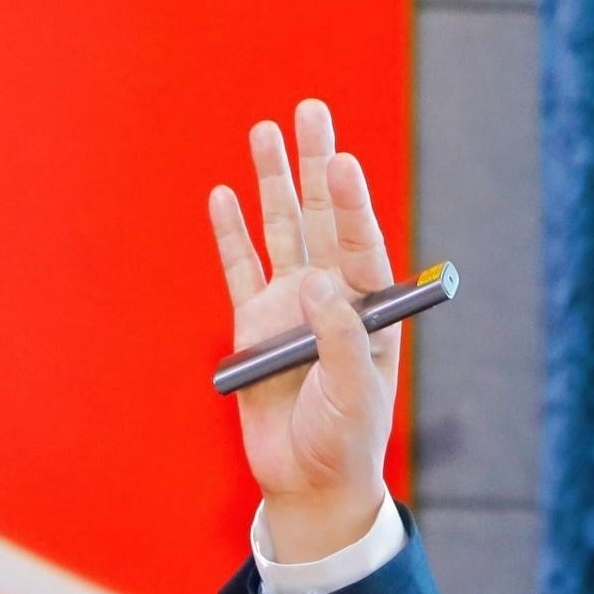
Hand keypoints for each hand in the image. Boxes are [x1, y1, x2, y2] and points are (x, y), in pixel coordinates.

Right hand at [206, 98, 399, 565]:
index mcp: (370, 308)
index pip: (361, 241)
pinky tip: (224, 195)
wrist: (307, 484)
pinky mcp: (253, 325)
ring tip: (267, 131)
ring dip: (274, 182)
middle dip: (315, 163)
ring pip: (280, 231)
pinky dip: (231, 233)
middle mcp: (331, 296)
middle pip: (322, 218)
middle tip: (311, 109)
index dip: (352, 201)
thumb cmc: (344, 441)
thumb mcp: (354, 395)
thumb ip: (338, 338)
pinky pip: (239, 268)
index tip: (342, 162)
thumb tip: (312, 283)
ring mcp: (289, 306)